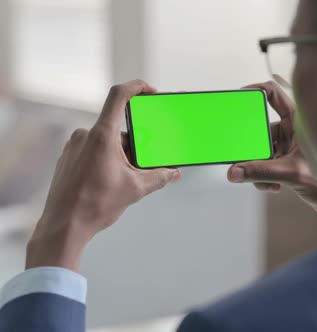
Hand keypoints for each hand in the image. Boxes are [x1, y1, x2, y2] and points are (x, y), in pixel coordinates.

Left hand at [26, 80, 180, 270]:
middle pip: (118, 128)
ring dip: (120, 155)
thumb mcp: (136, 189)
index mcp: (102, 136)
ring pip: (106, 142)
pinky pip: (92, 150)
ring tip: (125, 180)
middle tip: (143, 165)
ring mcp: (73, 146)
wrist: (63, 226)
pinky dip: (106, 160)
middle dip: (135, 145)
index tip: (150, 91)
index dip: (137, 87)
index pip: (119, 95)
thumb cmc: (95, 205)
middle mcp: (85, 135)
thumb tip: (175, 174)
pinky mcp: (68, 158)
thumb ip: (159, 177)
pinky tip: (109, 182)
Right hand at [227, 81, 316, 228]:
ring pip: (263, 150)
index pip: (274, 94)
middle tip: (245, 155)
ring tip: (263, 180)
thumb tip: (235, 171)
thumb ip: (261, 172)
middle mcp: (294, 130)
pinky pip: (267, 163)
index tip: (239, 98)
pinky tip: (272, 186)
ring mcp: (291, 146)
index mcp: (300, 120)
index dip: (255, 91)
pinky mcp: (289, 162)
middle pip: (262, 128)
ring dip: (258, 166)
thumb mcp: (292, 174)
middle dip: (253, 146)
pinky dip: (264, 175)